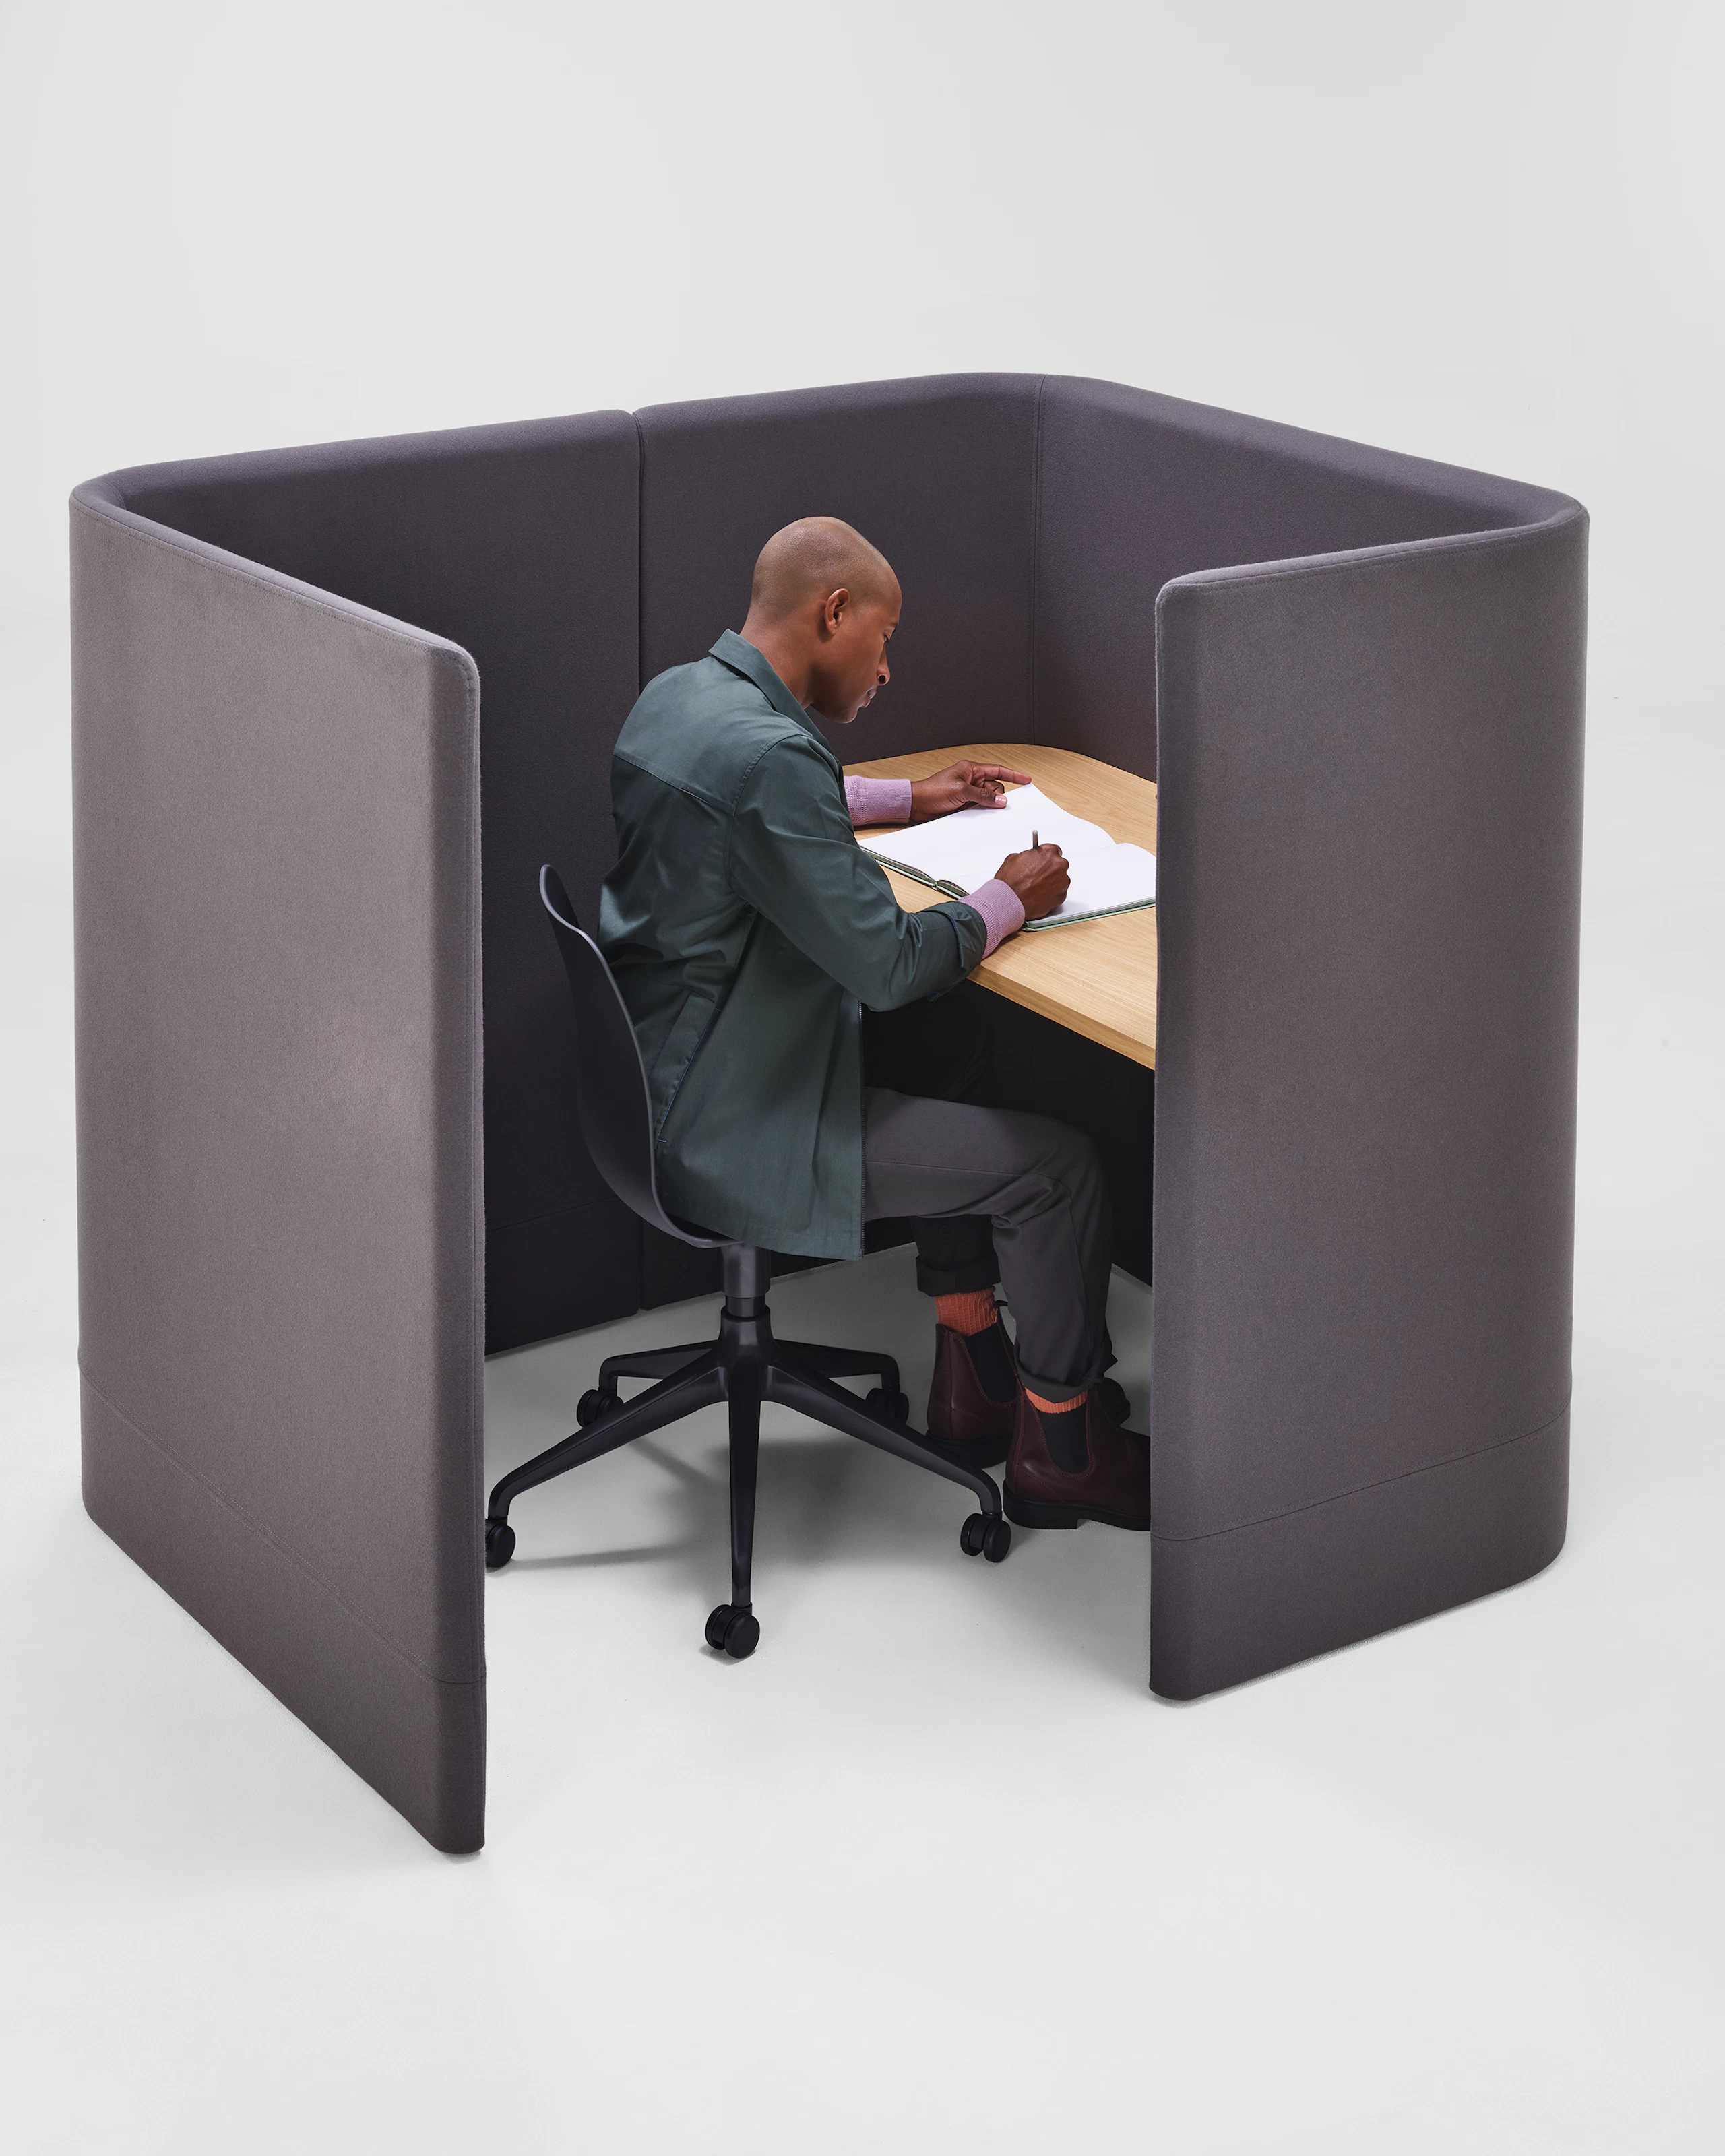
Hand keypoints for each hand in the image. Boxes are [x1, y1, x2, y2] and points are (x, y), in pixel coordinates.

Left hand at [908, 760, 1031, 821]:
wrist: (917, 804)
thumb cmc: (932, 791)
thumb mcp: (960, 791)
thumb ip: (982, 795)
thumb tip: (1001, 799)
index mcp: (971, 769)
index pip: (997, 770)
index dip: (1013, 775)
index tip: (1026, 779)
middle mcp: (971, 779)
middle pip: (995, 787)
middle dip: (995, 795)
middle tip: (989, 802)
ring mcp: (968, 792)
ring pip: (988, 799)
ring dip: (986, 804)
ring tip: (973, 807)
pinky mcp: (964, 803)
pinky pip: (979, 807)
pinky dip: (981, 811)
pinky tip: (974, 813)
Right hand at [993, 843, 1069, 921]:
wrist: (1009, 900)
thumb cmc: (1011, 881)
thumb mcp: (1014, 858)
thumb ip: (1028, 857)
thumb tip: (1029, 859)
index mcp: (1049, 852)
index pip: (1054, 850)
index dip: (1046, 858)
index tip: (1042, 862)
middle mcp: (1059, 866)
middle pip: (1059, 866)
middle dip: (1049, 871)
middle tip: (1037, 877)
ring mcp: (1062, 882)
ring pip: (1060, 880)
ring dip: (1051, 883)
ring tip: (1036, 888)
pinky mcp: (1061, 897)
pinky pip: (1059, 894)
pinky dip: (1051, 895)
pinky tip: (1039, 896)